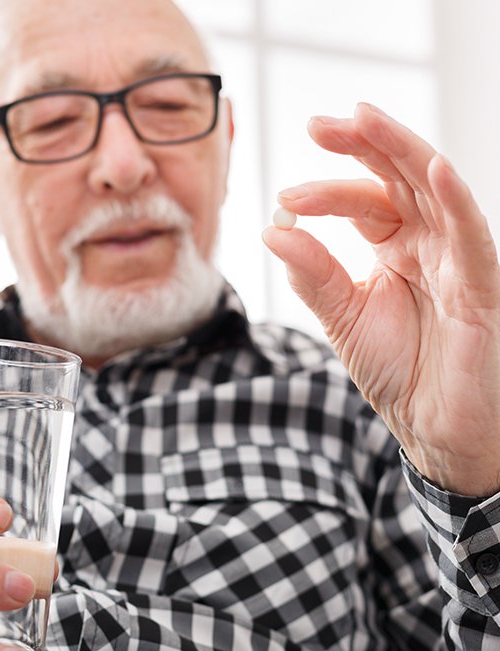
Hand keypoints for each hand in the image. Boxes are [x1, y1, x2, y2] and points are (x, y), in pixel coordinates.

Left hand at [262, 102, 499, 496]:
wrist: (431, 426)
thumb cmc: (396, 371)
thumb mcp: (343, 318)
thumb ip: (314, 275)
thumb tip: (273, 230)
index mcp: (395, 248)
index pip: (363, 202)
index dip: (326, 193)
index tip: (284, 200)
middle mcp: (427, 243)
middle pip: (399, 178)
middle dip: (363, 146)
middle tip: (319, 124)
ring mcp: (456, 259)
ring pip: (434, 190)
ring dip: (401, 152)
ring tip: (362, 121)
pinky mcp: (479, 286)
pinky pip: (471, 236)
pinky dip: (455, 201)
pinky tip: (431, 169)